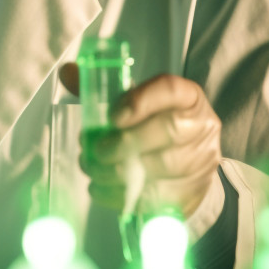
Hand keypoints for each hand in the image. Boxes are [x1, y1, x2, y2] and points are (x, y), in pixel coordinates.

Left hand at [59, 67, 220, 218]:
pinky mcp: (193, 191)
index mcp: (187, 96)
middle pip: (168, 130)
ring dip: (120, 171)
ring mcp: (201, 160)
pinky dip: (124, 195)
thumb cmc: (153, 125)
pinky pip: (159, 197)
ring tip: (94, 170)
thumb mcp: (135, 102)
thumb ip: (102, 88)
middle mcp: (201, 124)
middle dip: (125, 142)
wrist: (189, 163)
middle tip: (96, 151)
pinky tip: (102, 189)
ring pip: (163, 167)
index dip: (140, 101)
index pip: (170, 89)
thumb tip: (67, 72)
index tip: (112, 117)